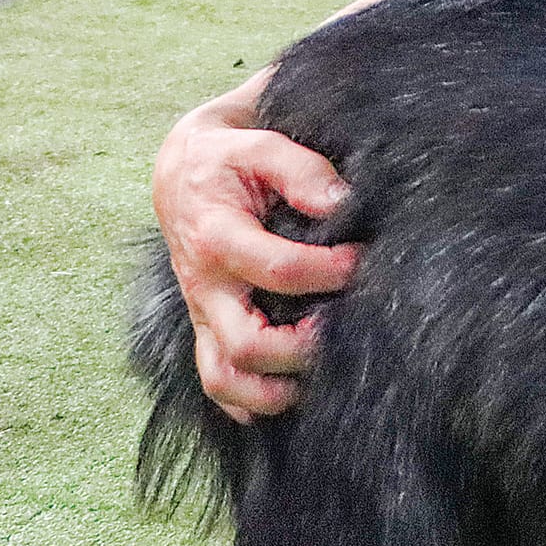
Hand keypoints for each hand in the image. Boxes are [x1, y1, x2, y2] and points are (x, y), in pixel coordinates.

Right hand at [151, 79, 357, 421]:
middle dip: (301, 349)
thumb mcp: (259, 144)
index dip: (328, 272)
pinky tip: (286, 396)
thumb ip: (301, 169)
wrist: (181, 169)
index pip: (276, 270)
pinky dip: (246, 401)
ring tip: (319, 379)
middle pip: (245, 343)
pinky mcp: (205, 324)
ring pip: (224, 377)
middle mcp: (205, 284)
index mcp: (218, 237)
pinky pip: (215, 380)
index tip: (363, 262)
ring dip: (272, 391)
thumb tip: (342, 202)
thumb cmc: (230, 156)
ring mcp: (203, 310)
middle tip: (344, 331)